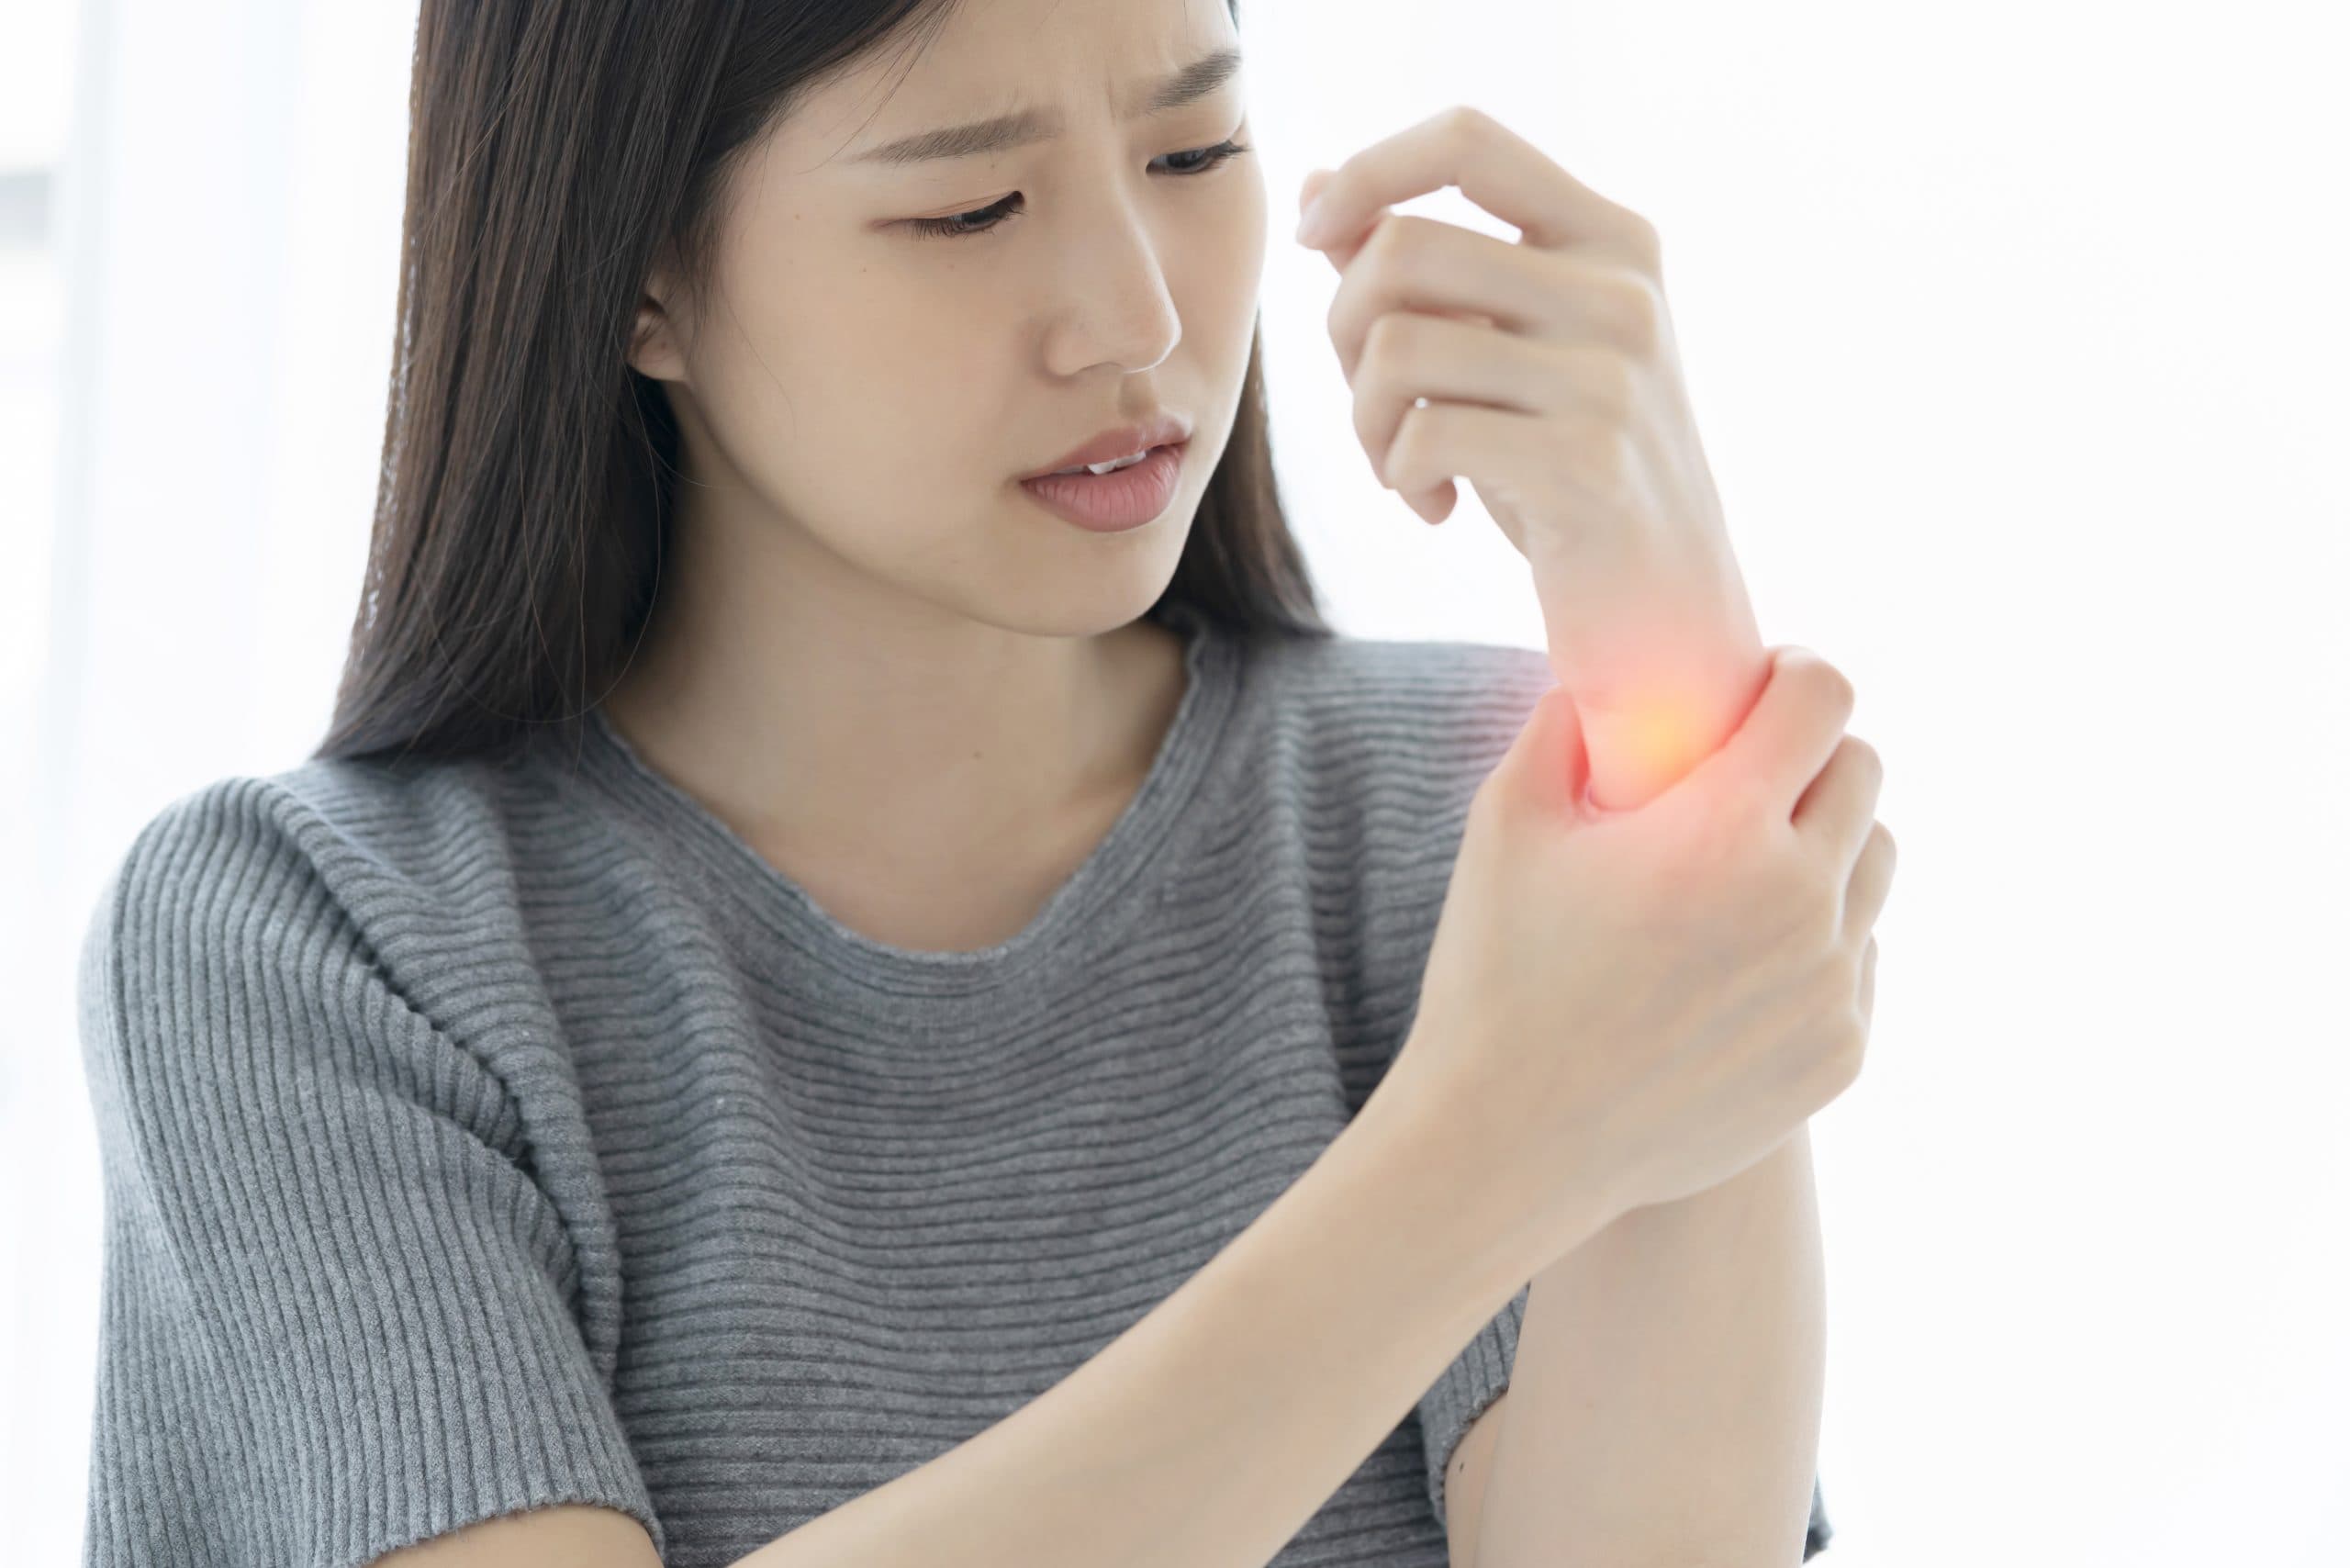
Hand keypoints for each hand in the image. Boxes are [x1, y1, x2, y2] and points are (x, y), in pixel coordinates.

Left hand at [1296, 105, 1760, 727]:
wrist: (1666, 612)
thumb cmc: (1570, 473)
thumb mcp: (1503, 356)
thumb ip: (1424, 274)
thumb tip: (1315, 188)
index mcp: (1612, 239)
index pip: (1469, 140)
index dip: (1367, 171)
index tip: (1314, 234)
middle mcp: (1621, 293)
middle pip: (1403, 249)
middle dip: (1342, 329)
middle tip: (1370, 401)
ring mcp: (1611, 377)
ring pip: (1397, 346)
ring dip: (1364, 417)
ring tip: (1400, 462)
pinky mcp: (1586, 464)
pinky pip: (1422, 435)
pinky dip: (1397, 475)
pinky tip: (1433, 504)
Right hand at [1379, 645, 1893, 1270]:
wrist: (1511, 1142)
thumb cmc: (1498, 976)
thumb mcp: (1508, 825)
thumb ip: (1562, 728)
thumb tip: (1601, 685)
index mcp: (1721, 830)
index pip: (1826, 698)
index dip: (1795, 676)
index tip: (1764, 689)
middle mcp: (1800, 903)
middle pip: (1865, 775)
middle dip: (1810, 760)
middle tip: (1746, 782)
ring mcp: (1830, 986)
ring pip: (1875, 867)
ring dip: (1825, 848)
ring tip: (1745, 872)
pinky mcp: (1841, 1053)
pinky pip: (1861, 959)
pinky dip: (1817, 942)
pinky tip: (1738, 962)